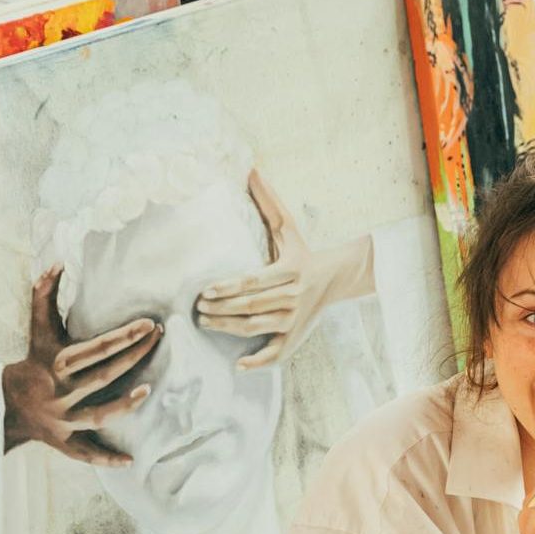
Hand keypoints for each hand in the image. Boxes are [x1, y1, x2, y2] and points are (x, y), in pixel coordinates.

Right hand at [2, 266, 159, 465]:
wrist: (7, 403)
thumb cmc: (33, 361)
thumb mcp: (38, 330)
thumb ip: (44, 295)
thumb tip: (56, 264)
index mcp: (57, 363)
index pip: (97, 347)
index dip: (125, 336)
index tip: (150, 324)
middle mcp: (62, 391)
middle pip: (104, 375)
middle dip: (135, 357)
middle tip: (160, 339)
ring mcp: (64, 418)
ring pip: (98, 414)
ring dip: (124, 406)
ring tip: (149, 391)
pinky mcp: (65, 442)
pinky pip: (86, 454)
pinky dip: (107, 459)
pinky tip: (131, 461)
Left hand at [195, 169, 373, 369]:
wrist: (337, 277)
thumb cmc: (303, 250)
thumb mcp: (288, 226)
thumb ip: (269, 201)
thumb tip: (251, 169)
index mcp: (290, 270)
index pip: (254, 281)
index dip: (229, 288)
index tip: (206, 291)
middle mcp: (292, 298)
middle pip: (251, 307)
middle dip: (222, 310)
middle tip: (198, 308)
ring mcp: (294, 320)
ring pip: (257, 328)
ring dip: (229, 328)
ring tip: (206, 323)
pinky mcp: (296, 336)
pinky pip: (277, 354)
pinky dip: (259, 362)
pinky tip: (239, 365)